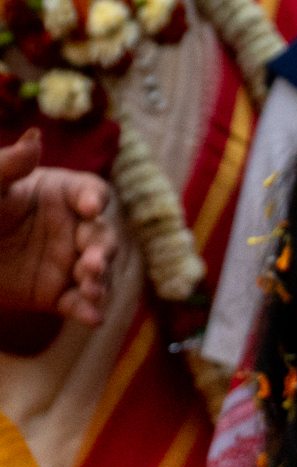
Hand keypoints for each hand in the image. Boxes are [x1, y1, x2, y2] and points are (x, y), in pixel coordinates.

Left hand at [0, 130, 115, 323]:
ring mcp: (67, 263)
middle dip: (102, 250)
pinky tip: (92, 317)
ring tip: (92, 289)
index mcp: (60, 196)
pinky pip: (78, 304)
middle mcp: (71, 228)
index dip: (96, 199)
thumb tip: (35, 136)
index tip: (90, 208)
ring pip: (97, 272)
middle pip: (102, 237)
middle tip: (90, 262)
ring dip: (100, 280)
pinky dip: (88, 311)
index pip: (92, 193)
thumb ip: (11, 163)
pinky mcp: (56, 295)